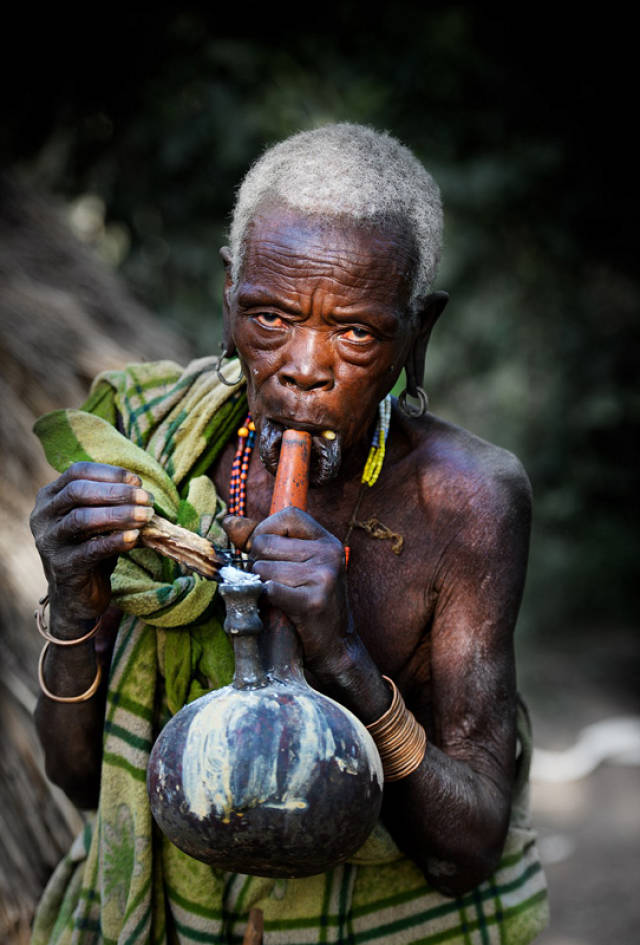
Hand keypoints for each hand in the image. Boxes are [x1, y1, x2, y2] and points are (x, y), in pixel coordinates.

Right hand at [30, 462, 153, 622]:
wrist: (77, 596)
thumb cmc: (91, 548)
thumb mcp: (99, 521)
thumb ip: (112, 502)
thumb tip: (141, 489)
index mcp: (49, 498)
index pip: (76, 472)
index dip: (109, 473)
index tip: (137, 481)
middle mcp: (43, 517)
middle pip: (77, 492)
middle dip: (116, 492)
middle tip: (146, 498)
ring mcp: (49, 543)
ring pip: (82, 519)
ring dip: (119, 515)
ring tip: (145, 516)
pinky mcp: (61, 568)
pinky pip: (89, 550)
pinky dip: (114, 541)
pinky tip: (134, 538)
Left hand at [223, 508, 351, 676]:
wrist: (335, 646)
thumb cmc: (310, 601)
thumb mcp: (297, 564)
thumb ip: (264, 539)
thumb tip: (228, 521)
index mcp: (327, 541)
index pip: (288, 515)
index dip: (266, 530)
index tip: (265, 551)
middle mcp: (328, 554)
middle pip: (266, 542)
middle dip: (259, 563)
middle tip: (274, 582)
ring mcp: (322, 577)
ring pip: (263, 568)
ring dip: (261, 585)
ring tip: (279, 597)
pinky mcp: (312, 602)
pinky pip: (269, 589)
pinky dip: (265, 598)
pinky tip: (277, 607)